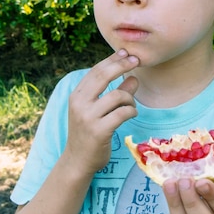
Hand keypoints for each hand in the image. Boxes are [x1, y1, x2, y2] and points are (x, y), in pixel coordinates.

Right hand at [64, 49, 139, 175]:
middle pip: (103, 76)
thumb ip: (116, 93)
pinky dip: (131, 111)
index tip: (126, 52)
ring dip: (129, 98)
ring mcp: (88, 117)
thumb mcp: (99, 111)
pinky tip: (132, 114)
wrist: (78, 161)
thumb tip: (134, 77)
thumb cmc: (89, 133)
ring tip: (131, 105)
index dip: (112, 60)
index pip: (95, 71)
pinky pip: (122, 113)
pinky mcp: (99, 130)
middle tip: (136, 60)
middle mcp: (79, 103)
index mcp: (77, 96)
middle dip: (122, 65)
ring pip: (117, 96)